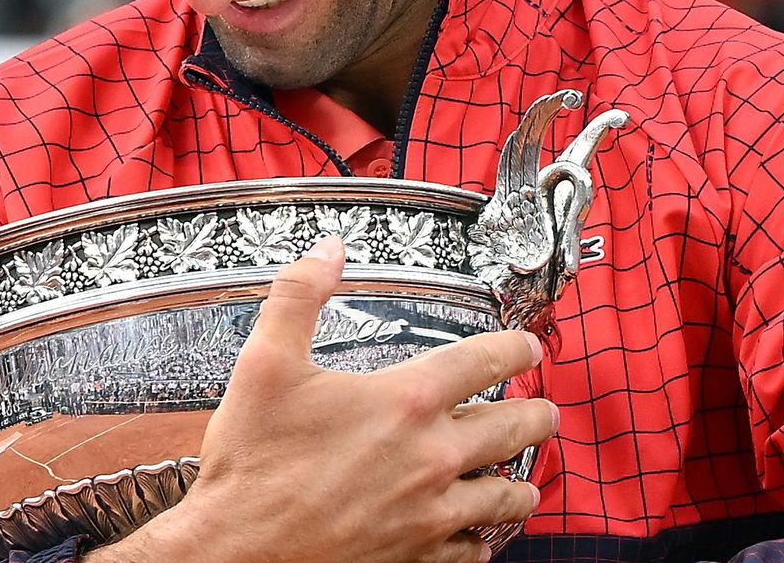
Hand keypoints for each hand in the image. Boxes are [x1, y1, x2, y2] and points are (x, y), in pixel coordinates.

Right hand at [91, 237, 554, 562]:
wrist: (239, 551)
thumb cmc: (253, 463)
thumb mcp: (264, 363)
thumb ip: (298, 296)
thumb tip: (327, 252)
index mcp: (403, 402)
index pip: (482, 362)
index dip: (513, 348)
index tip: (526, 346)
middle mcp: (431, 458)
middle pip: (512, 429)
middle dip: (536, 415)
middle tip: (545, 409)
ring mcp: (431, 514)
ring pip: (505, 497)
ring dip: (521, 482)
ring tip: (526, 478)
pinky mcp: (419, 556)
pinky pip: (475, 549)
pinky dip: (484, 538)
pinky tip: (480, 533)